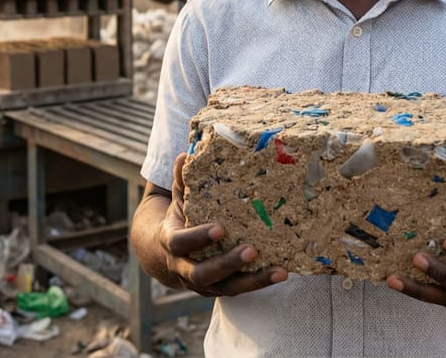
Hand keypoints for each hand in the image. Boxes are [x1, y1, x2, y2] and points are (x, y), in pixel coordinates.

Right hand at [156, 154, 286, 296]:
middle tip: (252, 249)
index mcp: (171, 244)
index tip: (221, 229)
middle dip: (228, 264)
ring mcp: (203, 284)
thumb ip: (181, 181)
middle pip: (204, 273)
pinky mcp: (219, 290)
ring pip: (227, 288)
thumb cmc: (177, 220)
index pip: (181, 243)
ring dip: (253, 281)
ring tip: (279, 271)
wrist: (164, 256)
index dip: (198, 238)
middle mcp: (185, 269)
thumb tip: (186, 154)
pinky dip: (260, 282)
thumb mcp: (177, 201)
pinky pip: (240, 290)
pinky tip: (282, 272)